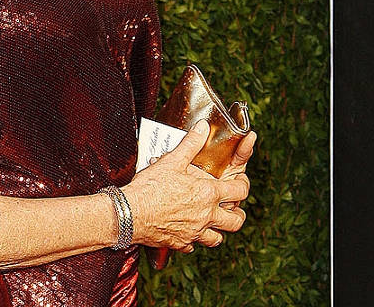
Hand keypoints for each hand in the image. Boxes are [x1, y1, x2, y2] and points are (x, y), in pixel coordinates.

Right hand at [122, 120, 250, 251]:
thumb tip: (203, 127)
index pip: (240, 191)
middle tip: (231, 208)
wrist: (130, 213)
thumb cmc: (150, 187)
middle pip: (236, 221)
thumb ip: (191, 143)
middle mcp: (206, 216)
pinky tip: (186, 231)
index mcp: (208, 194)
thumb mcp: (172, 160)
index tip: (240, 183)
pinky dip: (193, 240)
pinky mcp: (180, 243)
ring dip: (217, 231)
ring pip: (218, 239)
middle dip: (237, 215)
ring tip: (210, 222)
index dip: (243, 185)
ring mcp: (194, 232)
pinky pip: (193, 246)